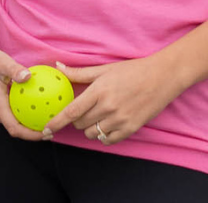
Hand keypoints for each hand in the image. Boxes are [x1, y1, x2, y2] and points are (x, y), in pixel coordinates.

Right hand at [0, 36, 45, 141]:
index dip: (31, 135)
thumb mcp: (1, 61)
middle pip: (15, 129)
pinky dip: (21, 115)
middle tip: (53, 128)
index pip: (14, 128)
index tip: (47, 133)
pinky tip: (32, 107)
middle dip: (33, 132)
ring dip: (27, 124)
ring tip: (45, 119)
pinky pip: (8, 115)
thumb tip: (29, 76)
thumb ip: (15, 70)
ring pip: (11, 123)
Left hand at [41, 55, 181, 144]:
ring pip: (93, 133)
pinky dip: (103, 135)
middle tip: (80, 110)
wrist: (161, 77)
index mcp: (99, 91)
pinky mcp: (131, 129)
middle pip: (80, 124)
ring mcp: (121, 120)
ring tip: (95, 115)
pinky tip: (106, 124)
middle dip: (75, 120)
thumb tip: (58, 67)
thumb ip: (79, 72)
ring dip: (88, 128)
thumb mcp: (104, 69)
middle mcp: (108, 108)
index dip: (57, 122)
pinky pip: (108, 140)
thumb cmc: (131, 70)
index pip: (72, 111)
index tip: (47, 128)